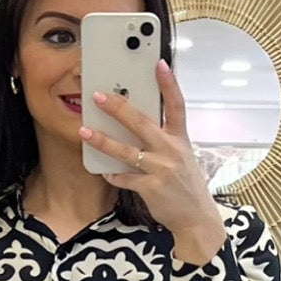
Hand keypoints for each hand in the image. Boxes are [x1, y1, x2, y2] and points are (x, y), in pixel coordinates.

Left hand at [80, 59, 225, 252]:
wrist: (195, 217)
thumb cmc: (185, 184)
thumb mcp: (182, 156)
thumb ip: (164, 139)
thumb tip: (138, 124)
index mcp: (180, 138)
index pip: (177, 105)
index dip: (169, 83)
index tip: (159, 63)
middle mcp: (171, 150)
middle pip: (142, 123)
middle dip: (118, 108)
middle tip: (99, 96)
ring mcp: (161, 169)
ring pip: (127, 151)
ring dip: (103, 141)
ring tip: (85, 132)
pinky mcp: (151, 188)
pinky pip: (125, 178)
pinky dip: (113, 175)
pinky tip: (104, 172)